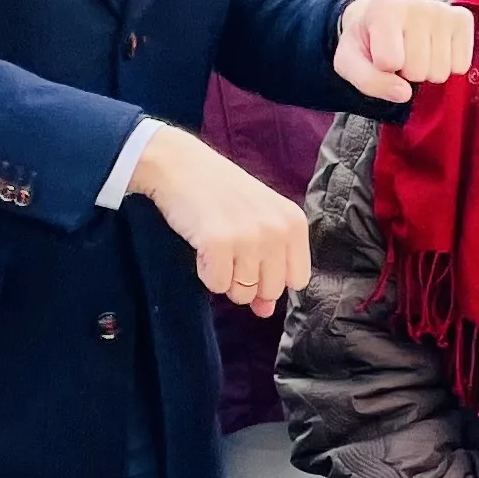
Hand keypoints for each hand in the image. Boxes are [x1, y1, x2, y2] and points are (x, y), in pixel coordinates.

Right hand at [131, 125, 308, 314]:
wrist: (181, 165)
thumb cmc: (221, 195)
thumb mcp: (257, 223)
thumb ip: (270, 264)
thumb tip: (265, 311)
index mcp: (294, 223)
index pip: (297, 280)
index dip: (272, 278)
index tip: (254, 261)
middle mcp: (277, 230)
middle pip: (271, 291)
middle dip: (248, 283)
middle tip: (230, 252)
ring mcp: (249, 237)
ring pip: (243, 293)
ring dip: (224, 277)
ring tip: (215, 245)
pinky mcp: (218, 243)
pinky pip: (216, 286)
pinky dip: (205, 274)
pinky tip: (202, 247)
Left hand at [335, 0, 476, 101]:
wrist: (384, 14)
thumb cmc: (367, 41)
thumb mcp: (350, 62)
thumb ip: (368, 81)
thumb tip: (404, 93)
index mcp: (383, 9)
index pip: (389, 62)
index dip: (383, 69)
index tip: (379, 54)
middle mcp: (417, 4)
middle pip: (417, 70)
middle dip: (407, 72)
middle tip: (400, 54)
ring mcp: (443, 10)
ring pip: (440, 72)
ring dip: (427, 70)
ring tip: (416, 51)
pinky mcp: (463, 19)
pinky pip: (461, 66)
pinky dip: (448, 66)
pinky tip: (435, 49)